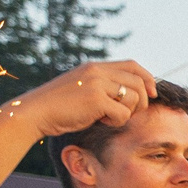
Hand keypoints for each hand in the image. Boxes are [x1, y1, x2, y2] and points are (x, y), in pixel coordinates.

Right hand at [25, 60, 159, 136]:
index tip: (152, 94)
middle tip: (127, 113)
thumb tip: (136, 94)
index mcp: (95, 67)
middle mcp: (98, 71)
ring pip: (134, 98)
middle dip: (142, 102)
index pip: (133, 65)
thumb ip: (104, 86)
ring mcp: (97, 84)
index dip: (148, 79)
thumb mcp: (83, 88)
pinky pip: (124, 113)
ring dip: (127, 113)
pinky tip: (101, 121)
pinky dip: (117, 122)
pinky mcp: (96, 99)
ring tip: (107, 117)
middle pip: (139, 83)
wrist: (35, 113)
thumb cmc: (59, 106)